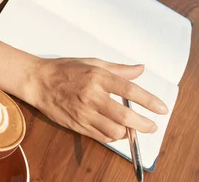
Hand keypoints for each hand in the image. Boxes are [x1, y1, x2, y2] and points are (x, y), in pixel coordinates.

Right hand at [26, 58, 168, 142]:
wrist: (38, 82)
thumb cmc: (64, 69)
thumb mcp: (92, 62)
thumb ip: (119, 69)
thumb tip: (140, 69)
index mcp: (97, 76)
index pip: (129, 90)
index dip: (149, 101)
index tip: (161, 108)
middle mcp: (92, 95)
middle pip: (125, 117)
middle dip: (144, 124)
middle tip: (151, 126)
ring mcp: (84, 112)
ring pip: (114, 131)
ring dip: (127, 132)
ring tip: (131, 128)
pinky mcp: (78, 125)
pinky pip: (101, 137)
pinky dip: (113, 136)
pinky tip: (116, 130)